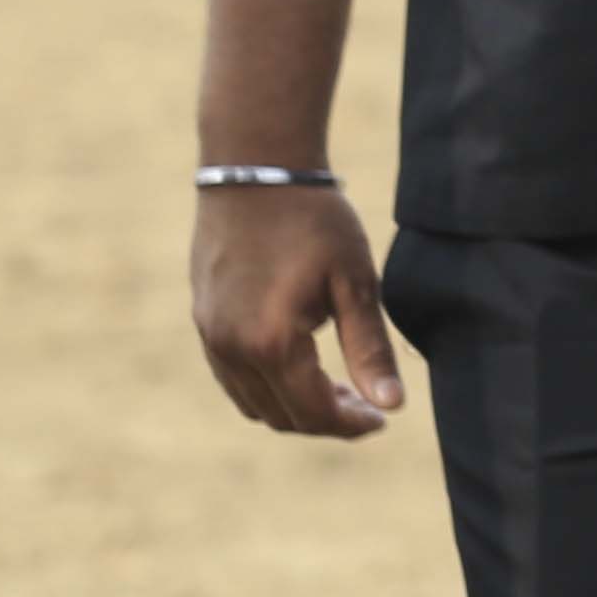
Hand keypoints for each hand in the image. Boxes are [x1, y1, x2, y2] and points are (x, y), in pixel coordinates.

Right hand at [191, 182, 405, 440]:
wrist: (255, 172)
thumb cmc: (314, 222)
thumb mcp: (356, 282)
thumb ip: (370, 348)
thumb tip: (393, 405)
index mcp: (270, 342)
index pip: (312, 411)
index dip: (350, 424)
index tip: (383, 420)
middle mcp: (230, 349)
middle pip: (280, 416)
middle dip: (326, 421)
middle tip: (368, 406)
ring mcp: (210, 337)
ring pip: (253, 403)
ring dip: (295, 407)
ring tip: (341, 389)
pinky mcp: (203, 321)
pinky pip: (233, 378)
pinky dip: (268, 387)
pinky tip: (302, 366)